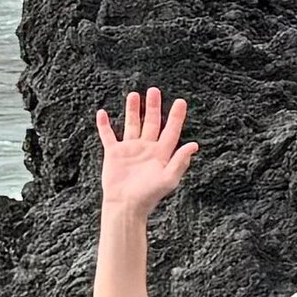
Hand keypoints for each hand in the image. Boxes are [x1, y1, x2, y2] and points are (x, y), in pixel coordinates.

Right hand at [96, 88, 197, 218]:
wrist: (125, 206)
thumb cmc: (149, 196)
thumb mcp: (168, 179)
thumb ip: (180, 161)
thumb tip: (194, 145)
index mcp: (161, 154)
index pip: (171, 131)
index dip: (176, 116)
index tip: (181, 102)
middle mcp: (146, 149)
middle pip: (151, 123)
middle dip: (153, 107)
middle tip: (154, 90)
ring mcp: (130, 150)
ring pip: (132, 124)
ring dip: (133, 110)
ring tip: (134, 94)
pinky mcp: (114, 154)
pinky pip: (108, 136)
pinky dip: (104, 125)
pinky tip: (102, 113)